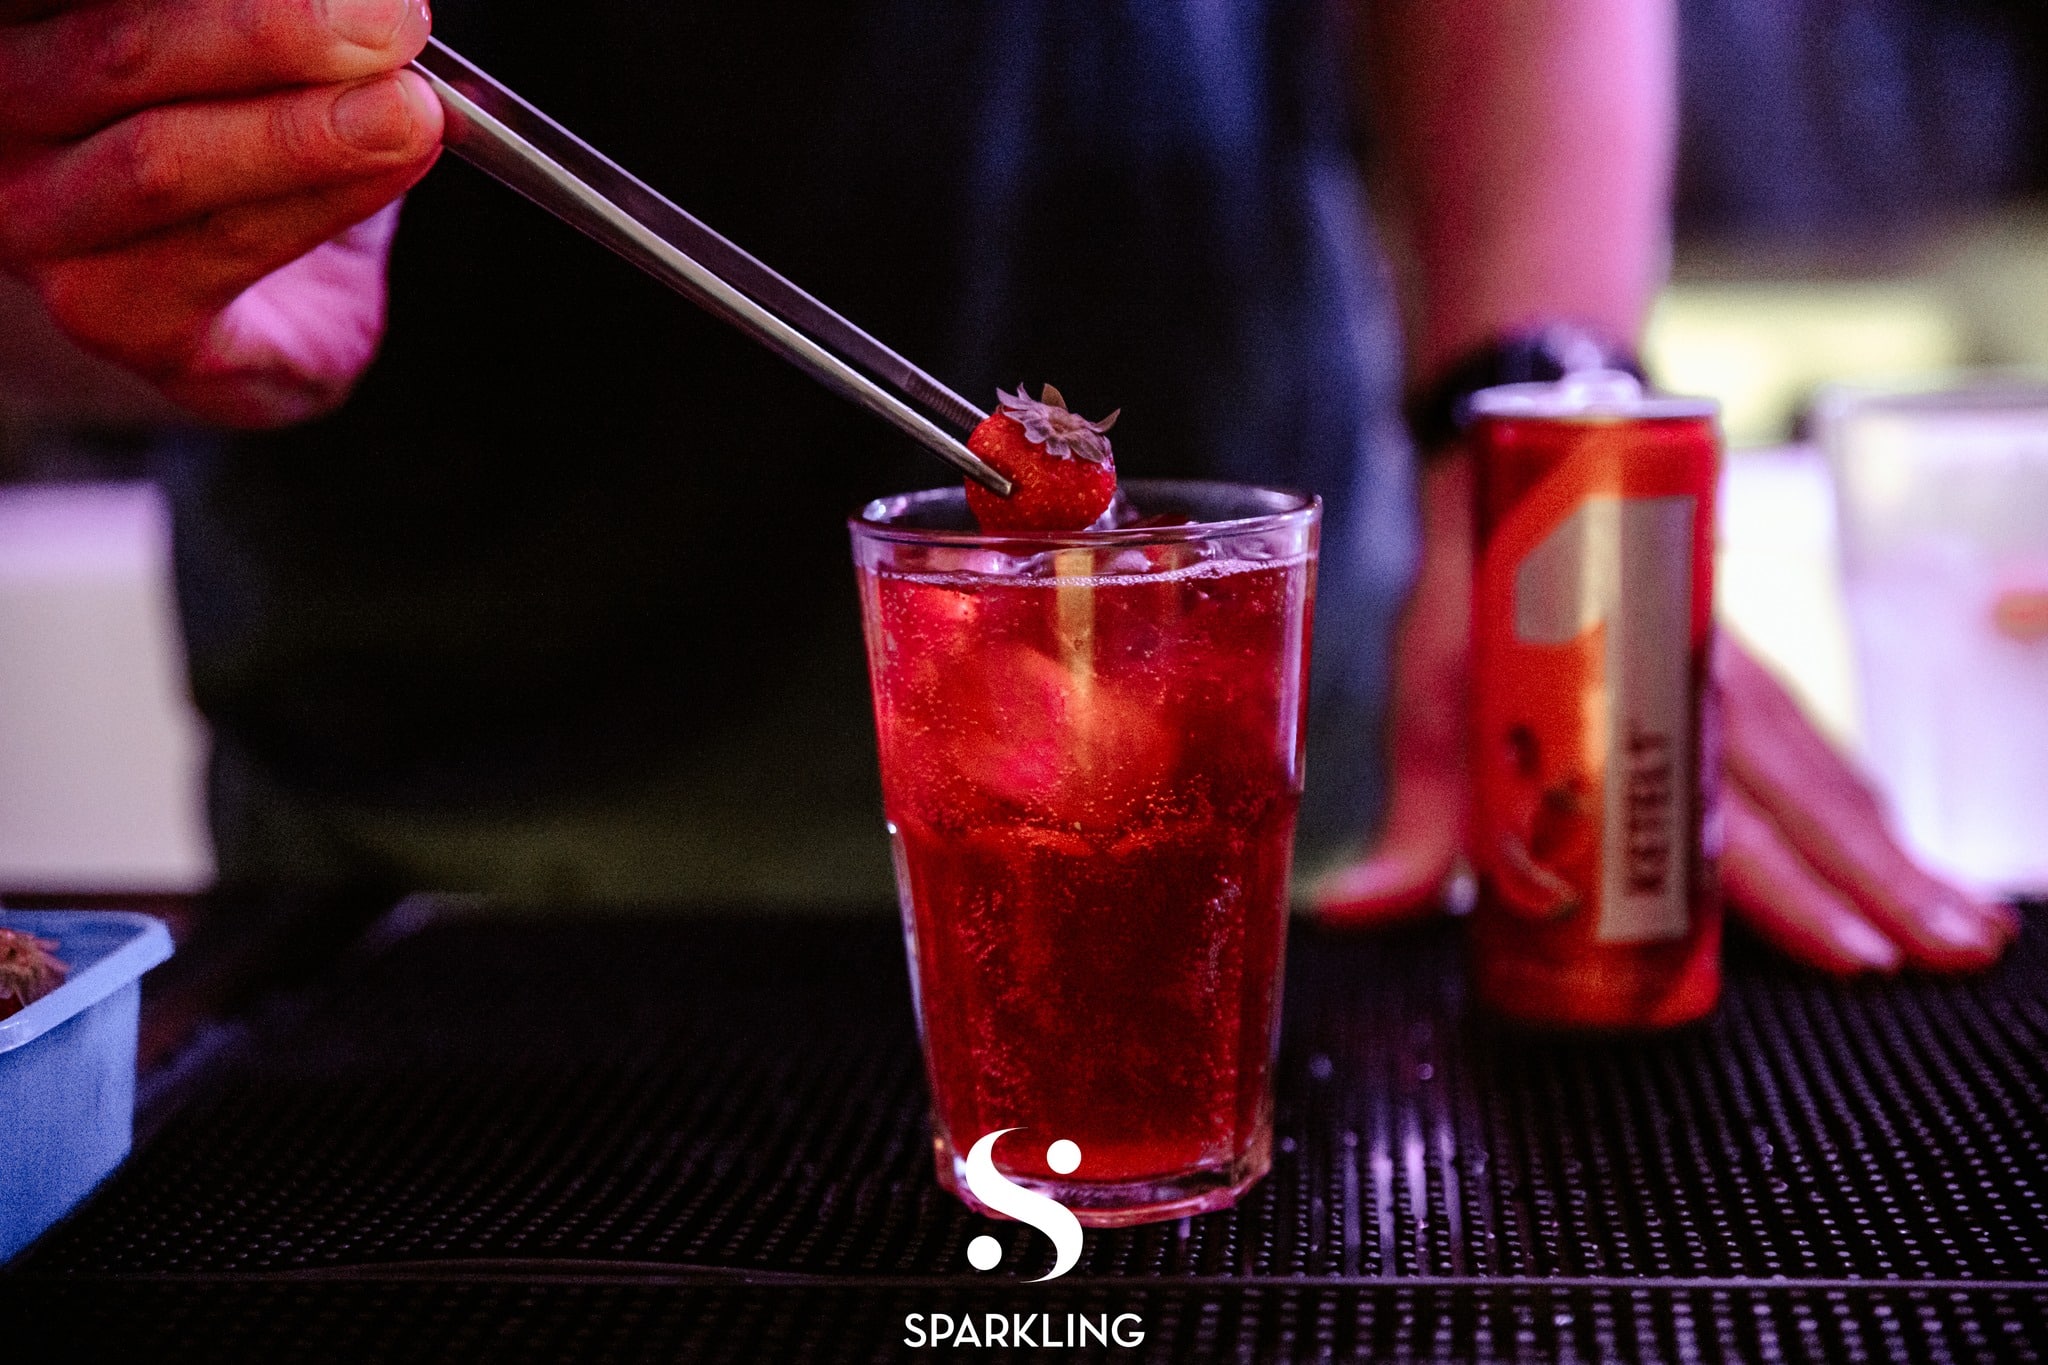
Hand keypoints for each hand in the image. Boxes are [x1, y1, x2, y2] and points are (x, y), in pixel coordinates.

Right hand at [0, 0, 441, 426]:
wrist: (261, 300)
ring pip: (163, 161)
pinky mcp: (111, 312)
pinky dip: (325, 199)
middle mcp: (6, 113)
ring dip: (303, 132)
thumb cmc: (248, 131)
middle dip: (273, 31)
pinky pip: (224, 248)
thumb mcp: (248, 43)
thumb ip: (265, 13)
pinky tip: (396, 164)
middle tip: (390, 22)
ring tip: (409, 110)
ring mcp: (42, 222)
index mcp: (22, 26)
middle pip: (118, 51)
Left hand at [1313, 453, 2016, 973]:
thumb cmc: (1473, 594)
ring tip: (1968, 930)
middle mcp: (1703, 689)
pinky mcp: (1742, 666)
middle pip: (1806, 806)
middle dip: (1883, 887)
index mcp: (1632, 700)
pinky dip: (1866, 796)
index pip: (1722, 818)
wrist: (1519, 452)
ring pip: (1828, 775)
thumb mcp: (1428, 700)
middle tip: (1956, 956)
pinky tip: (1901, 844)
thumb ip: (1415, 818)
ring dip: (1896, 852)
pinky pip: (1817, 742)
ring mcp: (1734, 673)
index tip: (1856, 955)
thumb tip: (1353, 913)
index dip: (1790, 892)